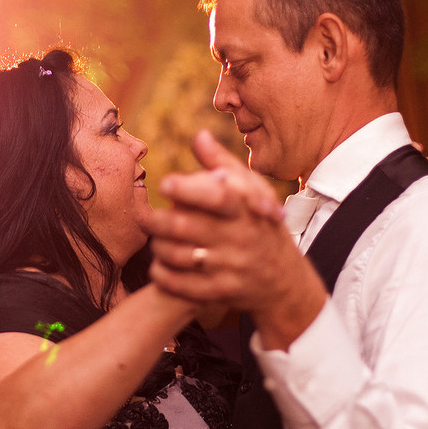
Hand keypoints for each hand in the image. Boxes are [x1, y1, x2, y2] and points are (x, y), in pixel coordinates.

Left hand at [143, 130, 326, 350]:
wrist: (285, 281)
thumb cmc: (261, 226)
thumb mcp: (253, 194)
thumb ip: (223, 166)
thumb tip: (199, 136)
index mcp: (246, 210)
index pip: (217, 197)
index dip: (189, 190)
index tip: (164, 183)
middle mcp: (240, 238)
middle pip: (187, 227)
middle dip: (156, 221)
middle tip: (142, 216)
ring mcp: (232, 268)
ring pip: (180, 256)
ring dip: (158, 247)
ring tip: (153, 240)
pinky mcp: (223, 292)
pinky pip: (182, 286)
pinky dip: (163, 275)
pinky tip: (157, 266)